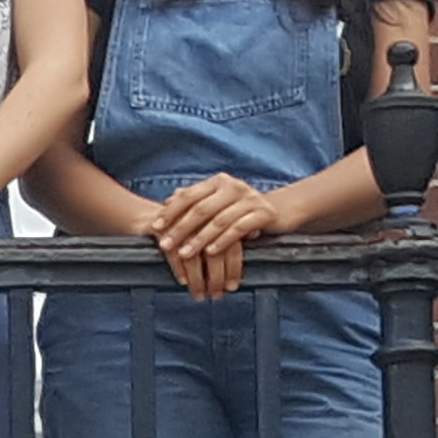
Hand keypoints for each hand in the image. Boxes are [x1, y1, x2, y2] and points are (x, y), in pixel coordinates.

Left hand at [150, 174, 278, 299]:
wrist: (283, 209)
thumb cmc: (243, 208)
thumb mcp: (219, 202)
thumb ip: (197, 200)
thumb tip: (169, 198)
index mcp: (218, 182)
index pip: (189, 196)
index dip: (170, 212)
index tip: (154, 228)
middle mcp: (232, 186)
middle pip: (200, 209)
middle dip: (180, 229)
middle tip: (164, 245)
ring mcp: (249, 199)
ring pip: (218, 221)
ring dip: (199, 239)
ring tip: (184, 254)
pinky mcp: (263, 213)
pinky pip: (239, 228)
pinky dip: (223, 240)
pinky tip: (211, 252)